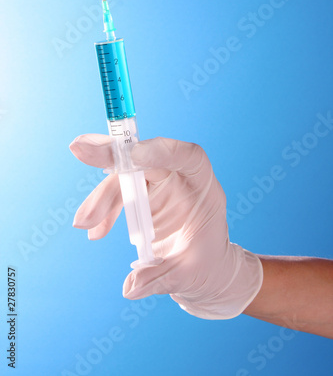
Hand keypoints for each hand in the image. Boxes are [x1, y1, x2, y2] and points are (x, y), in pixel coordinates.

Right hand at [70, 135, 262, 318]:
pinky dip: (103, 210)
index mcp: (203, 188)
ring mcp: (161, 184)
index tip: (133, 155)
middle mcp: (181, 178)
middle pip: (146, 159)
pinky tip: (95, 231)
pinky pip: (119, 193)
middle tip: (79, 150)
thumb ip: (162, 278)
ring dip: (101, 196)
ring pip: (125, 177)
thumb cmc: (208, 266)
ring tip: (83, 223)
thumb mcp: (191, 275)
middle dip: (112, 156)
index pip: (188, 157)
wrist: (205, 269)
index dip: (161, 150)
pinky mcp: (144, 194)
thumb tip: (131, 288)